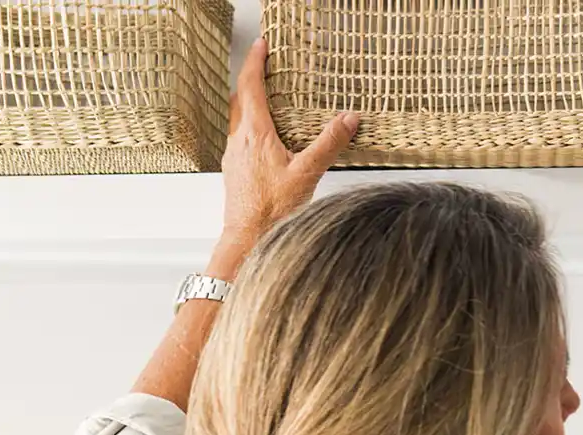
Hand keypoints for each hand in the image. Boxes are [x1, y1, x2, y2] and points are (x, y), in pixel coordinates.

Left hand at [211, 38, 359, 279]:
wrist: (247, 239)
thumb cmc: (271, 211)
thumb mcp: (307, 174)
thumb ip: (328, 144)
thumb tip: (348, 119)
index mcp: (255, 134)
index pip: (250, 86)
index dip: (255, 62)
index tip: (263, 46)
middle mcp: (239, 141)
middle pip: (238, 97)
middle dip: (249, 78)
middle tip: (262, 65)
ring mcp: (234, 156)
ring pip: (236, 117)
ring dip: (247, 101)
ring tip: (265, 98)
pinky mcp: (235, 170)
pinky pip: (239, 137)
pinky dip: (250, 125)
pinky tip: (265, 139)